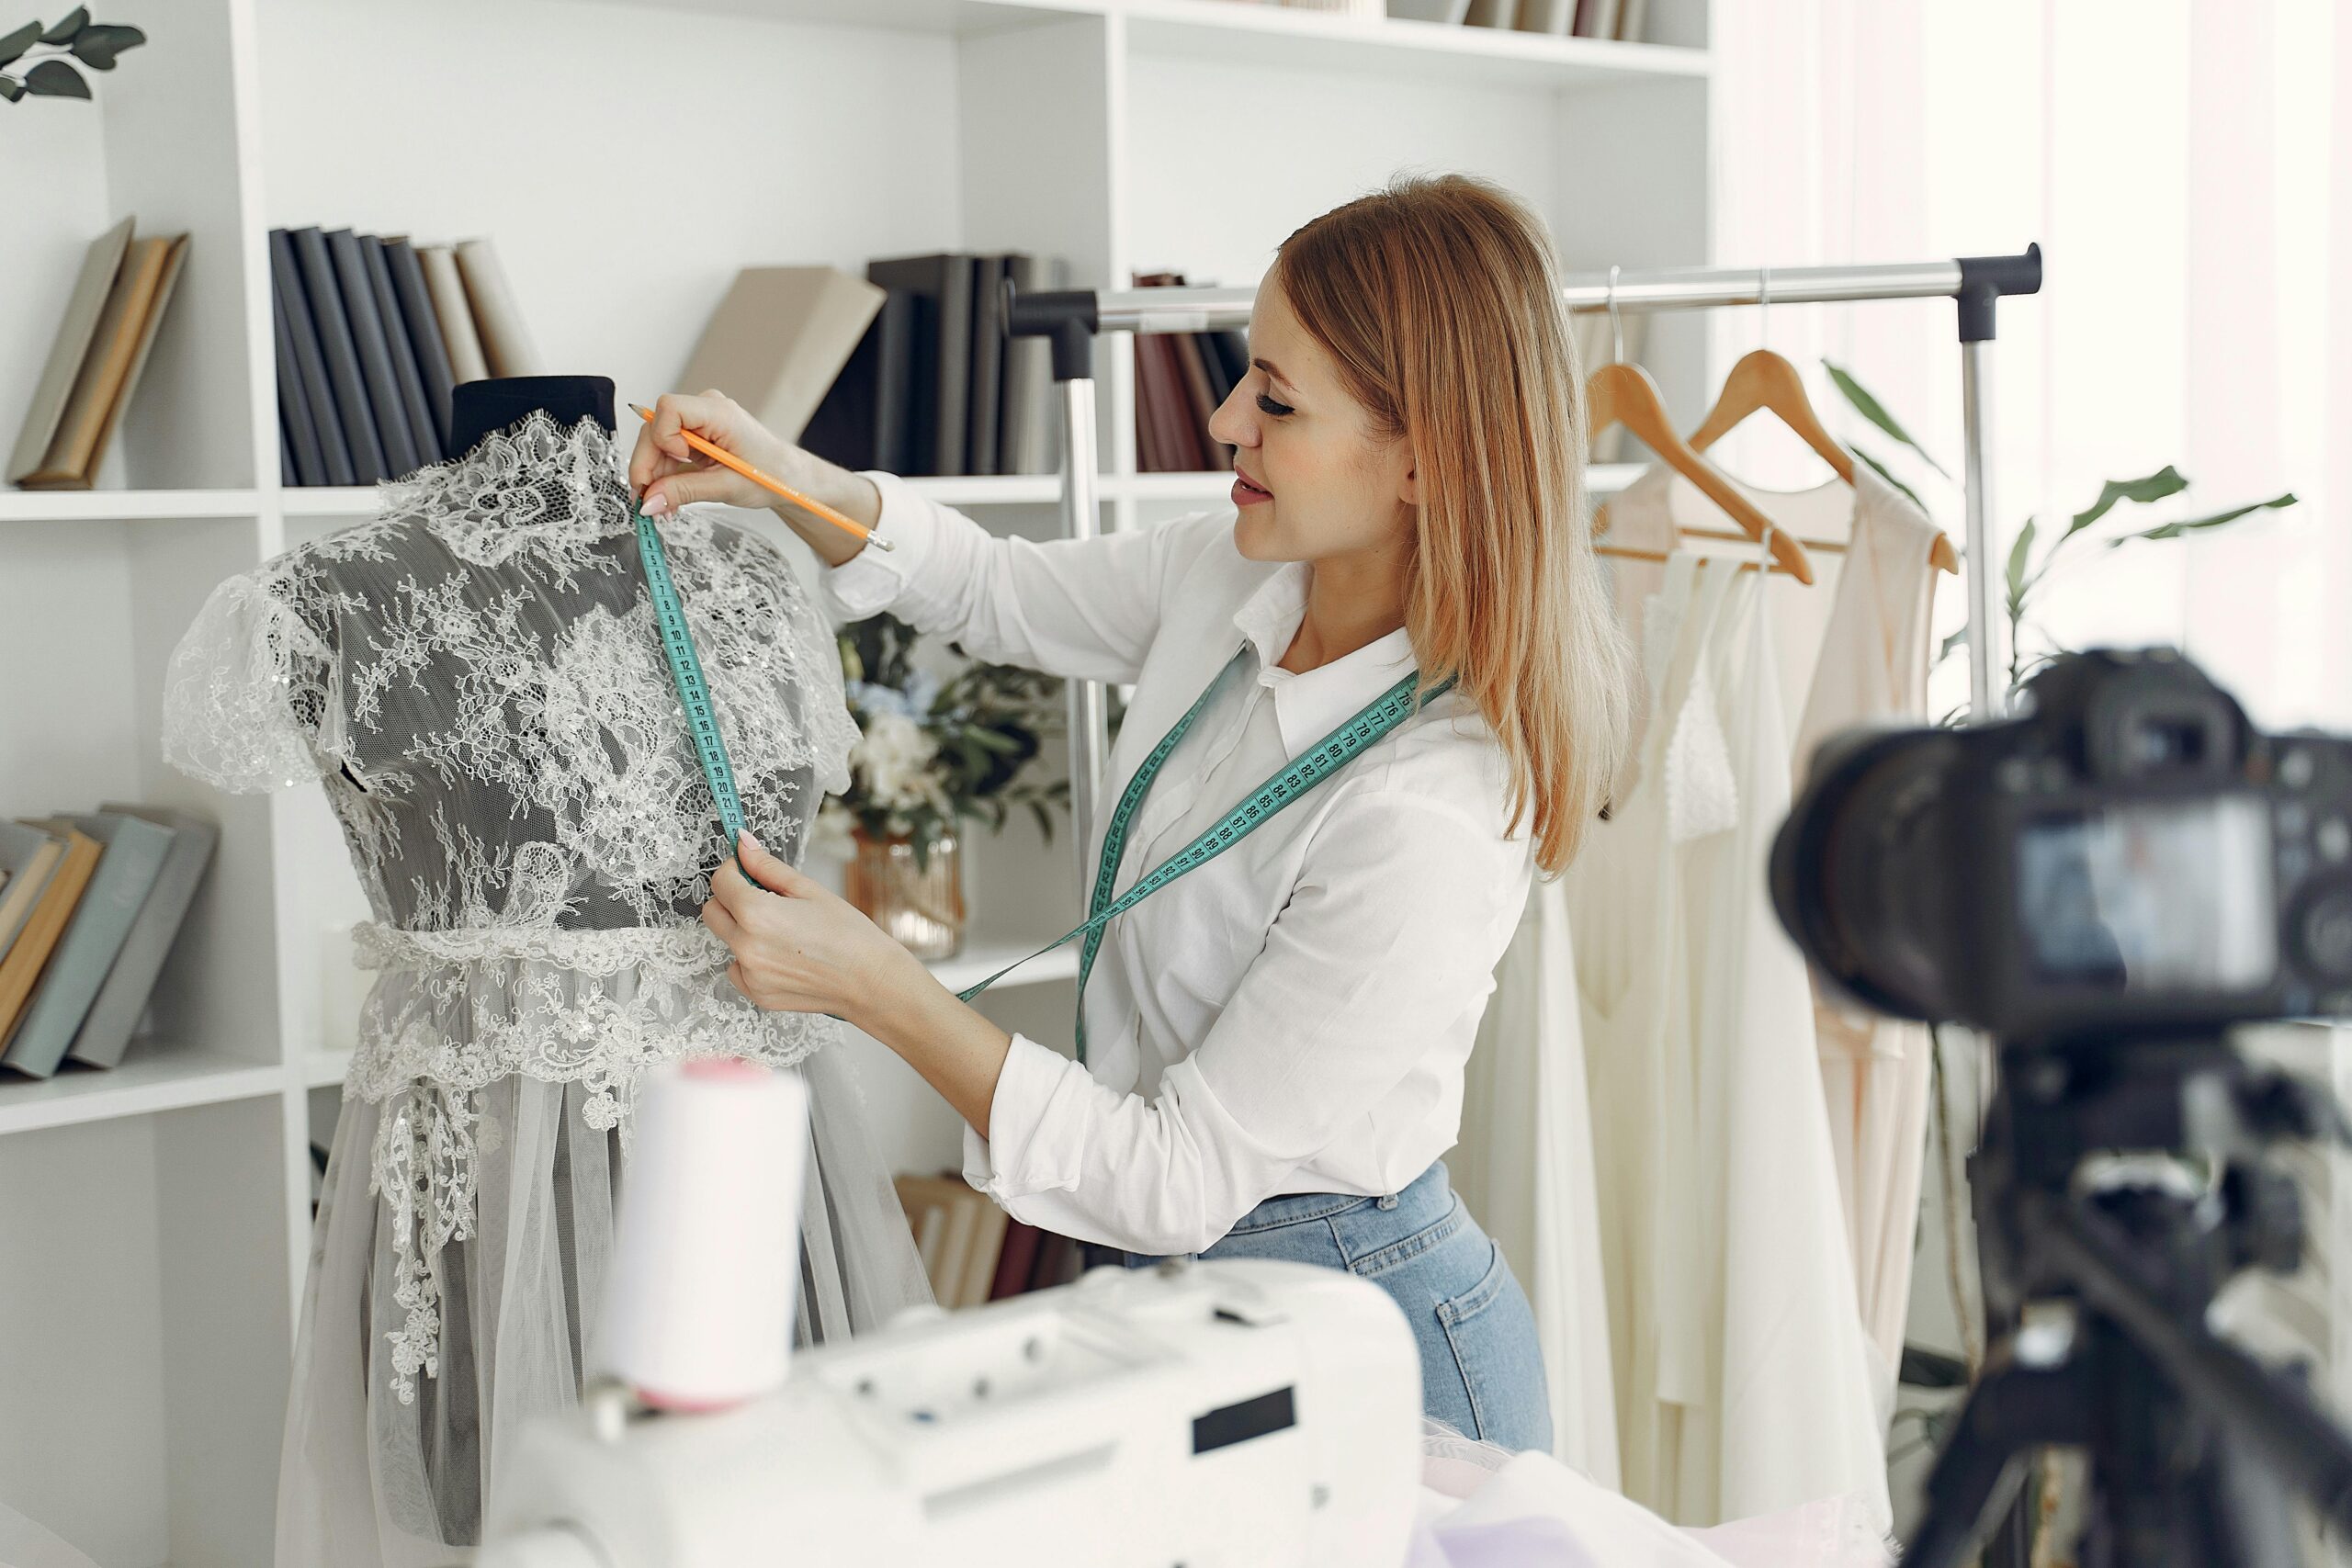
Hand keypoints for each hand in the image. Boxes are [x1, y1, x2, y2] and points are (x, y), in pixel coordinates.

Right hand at [629, 389, 881, 566]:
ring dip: (654, 475)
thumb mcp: (727, 488)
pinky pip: (669, 452)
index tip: (676, 461)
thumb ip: (684, 492)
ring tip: (660, 507)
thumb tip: (648, 501)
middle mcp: (706, 410)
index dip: (663, 436)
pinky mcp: (697, 438)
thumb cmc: (771, 476)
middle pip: (657, 427)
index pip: (669, 407)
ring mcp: (700, 423)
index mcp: (718, 413)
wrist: (791, 479)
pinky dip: (665, 476)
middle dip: (648, 464)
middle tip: (646, 499)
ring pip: (658, 442)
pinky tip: (668, 499)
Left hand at [701, 830, 924, 1024]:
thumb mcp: (810, 890)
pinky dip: (751, 959)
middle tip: (763, 898)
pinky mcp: (757, 995)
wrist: (871, 981)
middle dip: (730, 899)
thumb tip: (743, 845)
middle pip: (712, 912)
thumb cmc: (849, 935)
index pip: (721, 882)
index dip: (733, 870)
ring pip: (726, 940)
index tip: (748, 870)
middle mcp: (746, 947)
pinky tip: (782, 955)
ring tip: (781, 932)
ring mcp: (749, 975)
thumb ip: (768, 867)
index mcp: (757, 914)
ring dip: (741, 929)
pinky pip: (737, 969)